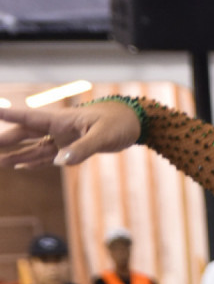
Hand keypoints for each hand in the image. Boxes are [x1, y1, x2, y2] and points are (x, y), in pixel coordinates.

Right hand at [0, 98, 139, 169]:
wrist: (131, 123)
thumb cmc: (117, 124)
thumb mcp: (102, 136)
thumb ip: (81, 149)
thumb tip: (59, 162)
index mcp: (61, 120)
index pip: (30, 118)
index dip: (11, 116)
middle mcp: (58, 129)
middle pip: (26, 134)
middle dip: (7, 140)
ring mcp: (63, 139)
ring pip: (34, 147)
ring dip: (17, 154)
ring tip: (0, 162)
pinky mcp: (70, 149)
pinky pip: (47, 156)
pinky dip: (34, 162)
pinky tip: (21, 166)